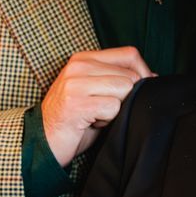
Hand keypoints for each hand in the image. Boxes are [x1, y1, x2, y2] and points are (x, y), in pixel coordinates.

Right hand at [41, 47, 153, 164]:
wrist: (43, 142)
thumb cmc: (74, 119)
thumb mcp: (95, 91)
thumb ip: (118, 78)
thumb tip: (153, 76)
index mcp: (83, 58)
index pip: (129, 54)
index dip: (143, 73)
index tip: (141, 90)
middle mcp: (78, 66)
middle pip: (130, 75)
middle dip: (126, 97)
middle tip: (104, 109)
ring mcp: (75, 83)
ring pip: (124, 89)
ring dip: (116, 109)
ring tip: (96, 115)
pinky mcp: (76, 103)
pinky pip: (113, 108)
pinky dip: (108, 121)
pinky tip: (90, 123)